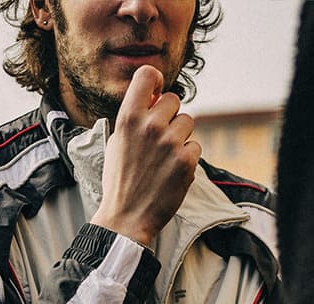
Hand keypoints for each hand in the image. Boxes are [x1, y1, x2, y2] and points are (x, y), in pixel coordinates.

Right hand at [92, 65, 199, 246]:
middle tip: (160, 139)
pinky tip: (172, 172)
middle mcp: (150, 126)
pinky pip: (195, 146)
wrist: (126, 219)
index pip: (147, 75)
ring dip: (181, 137)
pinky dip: (188, 158)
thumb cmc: (120, 182)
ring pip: (187, 122)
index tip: (156, 94)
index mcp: (128, 118)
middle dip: (170, 116)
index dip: (155, 82)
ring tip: (165, 158)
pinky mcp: (186, 162)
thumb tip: (154, 99)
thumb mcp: (118, 142)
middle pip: (174, 99)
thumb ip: (135, 118)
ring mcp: (170, 144)